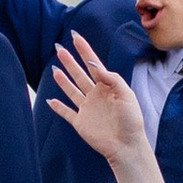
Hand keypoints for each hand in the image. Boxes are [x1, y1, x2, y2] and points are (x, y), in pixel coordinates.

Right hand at [49, 29, 145, 166]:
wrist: (127, 145)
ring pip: (71, 90)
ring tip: (54, 69)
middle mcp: (95, 95)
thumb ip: (113, 79)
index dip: (84, 50)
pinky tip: (50, 100)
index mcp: (107, 87)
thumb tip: (96, 66)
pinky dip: (57, 107)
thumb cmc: (131, 120)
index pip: (93, 64)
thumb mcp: (127, 95)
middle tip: (59, 48)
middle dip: (69, 61)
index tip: (75, 36)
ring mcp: (86, 108)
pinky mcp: (80, 122)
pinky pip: (66, 112)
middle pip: (79, 74)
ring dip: (62, 80)